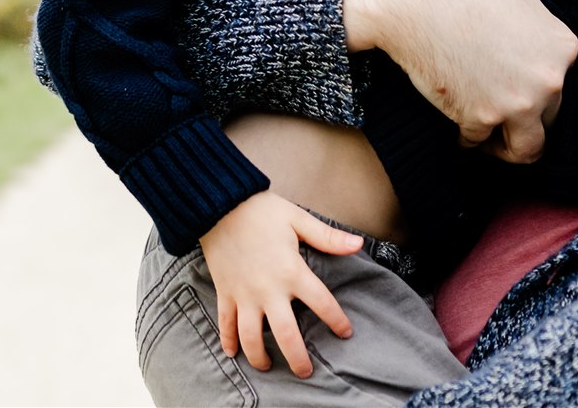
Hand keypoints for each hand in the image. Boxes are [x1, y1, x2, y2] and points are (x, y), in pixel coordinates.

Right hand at [198, 192, 361, 377]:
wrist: (220, 205)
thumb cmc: (261, 211)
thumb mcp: (298, 219)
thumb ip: (328, 237)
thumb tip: (358, 244)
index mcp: (291, 271)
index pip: (321, 303)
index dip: (336, 320)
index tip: (345, 333)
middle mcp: (268, 289)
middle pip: (285, 334)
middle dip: (297, 358)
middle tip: (306, 372)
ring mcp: (244, 294)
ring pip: (251, 336)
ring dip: (260, 356)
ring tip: (269, 367)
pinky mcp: (225, 292)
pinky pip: (225, 323)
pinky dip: (227, 340)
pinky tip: (232, 353)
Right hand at [343, 0, 577, 162]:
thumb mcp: (519, 3)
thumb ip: (536, 39)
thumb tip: (534, 60)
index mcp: (562, 49)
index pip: (559, 86)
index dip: (534, 90)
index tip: (512, 89)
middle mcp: (549, 80)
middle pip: (547, 118)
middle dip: (522, 119)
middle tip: (496, 114)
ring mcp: (518, 103)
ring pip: (525, 149)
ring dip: (504, 146)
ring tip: (483, 135)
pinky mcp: (481, 118)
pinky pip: (476, 141)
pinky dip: (463, 136)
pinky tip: (450, 119)